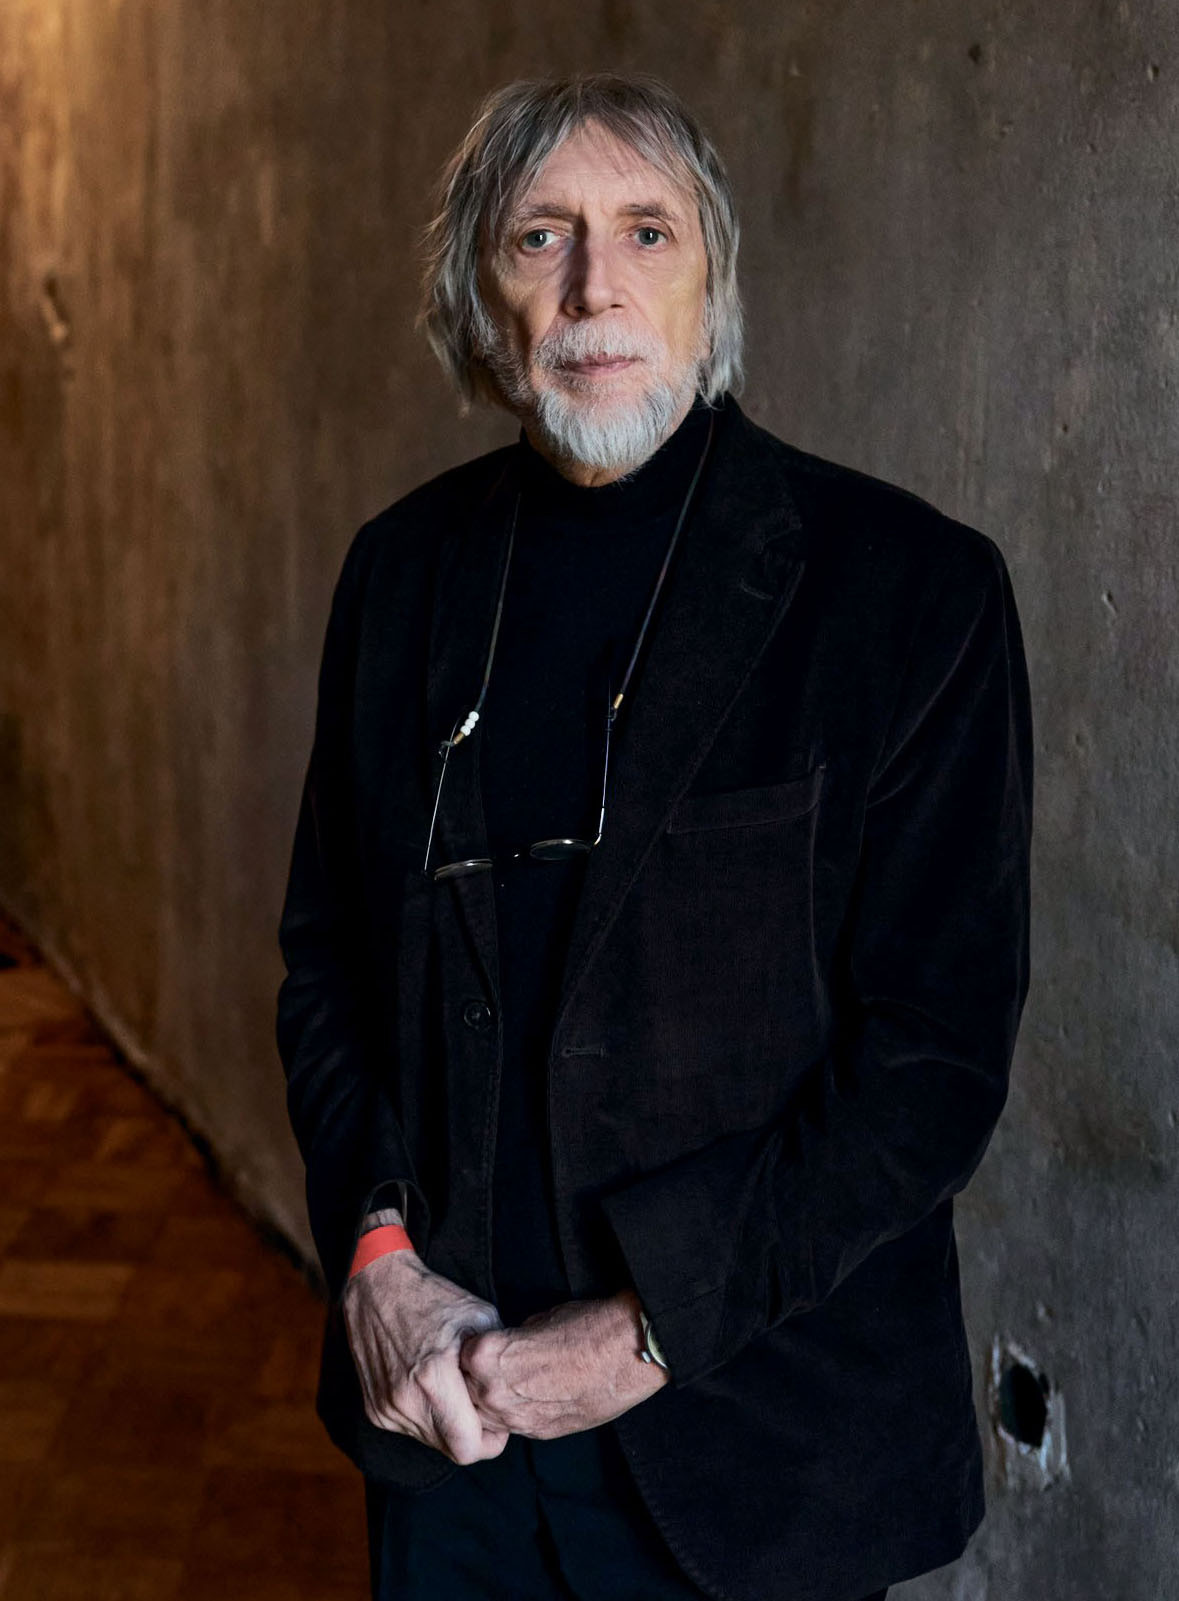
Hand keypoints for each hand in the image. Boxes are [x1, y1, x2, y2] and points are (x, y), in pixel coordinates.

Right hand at [341, 1247, 509, 1464]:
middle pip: (452, 1450)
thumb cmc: (433, 1297)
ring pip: (432, 1442)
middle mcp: (404, 1401)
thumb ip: (497, 1362)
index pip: (468, 1448)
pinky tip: (432, 1387)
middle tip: (480, 1404)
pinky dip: (428, 1417)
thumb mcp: (479, 1317)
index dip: (491, 1441)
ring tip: (454, 1389)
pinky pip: (412, 1430)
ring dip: (448, 1426)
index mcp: (432, 1378)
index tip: (497, 1419)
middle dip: (473, 1435)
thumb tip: (512, 1392)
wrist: (377, 1287)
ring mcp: (386, 1409)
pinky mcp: (375, 1410)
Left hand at [457, 1289, 669, 1440]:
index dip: (473, 1351)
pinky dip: (517, 1414)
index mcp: (486, 1357)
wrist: (625, 1353)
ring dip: (493, 1402)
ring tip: (515, 1383)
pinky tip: (534, 1396)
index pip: (459, 1358)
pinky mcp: (538, 1432)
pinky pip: (512, 1427)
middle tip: (498, 1366)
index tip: (485, 1346)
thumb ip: (510, 1342)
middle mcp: (493, 1392)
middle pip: (465, 1393)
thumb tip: (505, 1349)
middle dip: (476, 1380)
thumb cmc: (584, 1327)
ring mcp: (515, 1418)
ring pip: (485, 1416)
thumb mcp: (535, 1322)